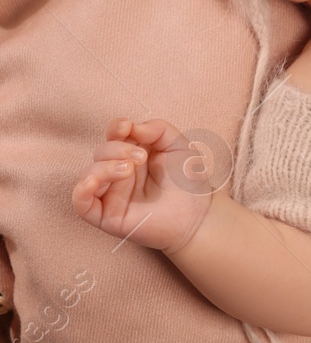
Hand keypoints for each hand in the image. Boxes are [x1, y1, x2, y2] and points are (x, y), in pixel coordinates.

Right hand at [72, 118, 215, 253]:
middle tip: (141, 157)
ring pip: (89, 175)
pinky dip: (81, 190)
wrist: (197, 214)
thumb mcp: (178, 145)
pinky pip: (81, 204)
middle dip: (117, 149)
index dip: (115, 128)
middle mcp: (117, 172)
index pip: (113, 136)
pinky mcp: (106, 216)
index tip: (126, 126)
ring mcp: (111, 194)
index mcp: (132, 154)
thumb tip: (131, 126)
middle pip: (101, 153)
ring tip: (129, 169)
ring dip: (105, 167)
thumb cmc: (187, 180)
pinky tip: (93, 182)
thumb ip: (158, 129)